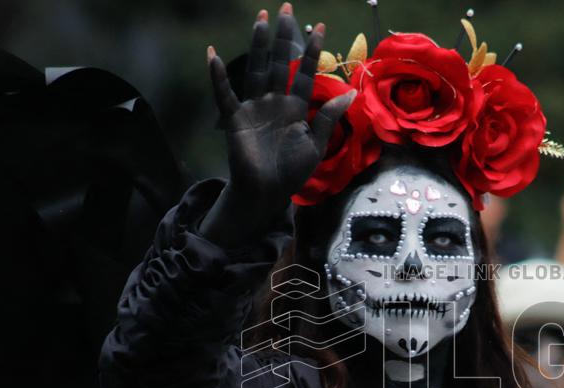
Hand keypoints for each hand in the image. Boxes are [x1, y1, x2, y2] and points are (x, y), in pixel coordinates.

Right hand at [206, 4, 355, 217]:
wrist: (268, 193)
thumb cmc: (292, 172)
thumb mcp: (316, 144)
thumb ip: (328, 118)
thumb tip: (350, 93)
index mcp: (295, 107)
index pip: (306, 73)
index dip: (313, 52)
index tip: (320, 27)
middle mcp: (274, 102)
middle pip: (279, 62)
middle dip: (283, 36)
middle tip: (286, 8)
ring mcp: (254, 108)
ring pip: (256, 69)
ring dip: (258, 45)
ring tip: (261, 19)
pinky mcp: (236, 119)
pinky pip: (225, 94)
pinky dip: (217, 77)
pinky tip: (212, 55)